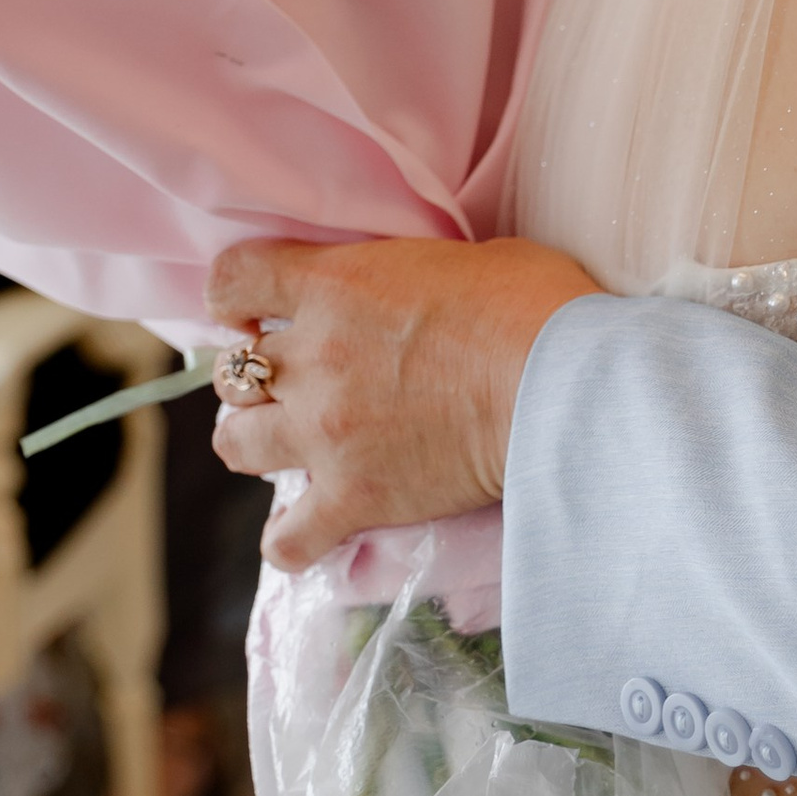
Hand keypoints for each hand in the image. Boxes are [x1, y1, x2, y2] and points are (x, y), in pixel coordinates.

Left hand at [208, 235, 599, 567]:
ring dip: (257, 442)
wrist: (563, 387)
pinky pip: (286, 539)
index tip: (256, 309)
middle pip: (233, 373)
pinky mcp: (353, 497)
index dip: (235, 294)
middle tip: (296, 382)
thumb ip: (417, 272)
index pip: (234, 278)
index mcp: (336, 286)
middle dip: (258, 376)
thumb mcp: (471, 256)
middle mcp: (313, 358)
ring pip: (236, 444)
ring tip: (293, 444)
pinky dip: (292, 539)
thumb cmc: (537, 306)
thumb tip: (425, 287)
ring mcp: (324, 433)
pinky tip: (312, 530)